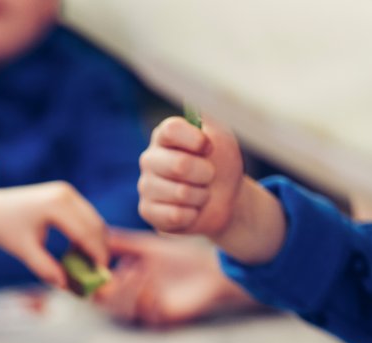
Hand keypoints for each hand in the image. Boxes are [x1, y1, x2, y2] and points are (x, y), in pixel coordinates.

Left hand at [0, 181, 108, 288]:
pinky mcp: (66, 195)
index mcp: (56, 205)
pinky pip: (85, 217)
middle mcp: (66, 194)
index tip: (101, 276)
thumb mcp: (23, 250)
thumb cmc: (4, 229)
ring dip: (95, 243)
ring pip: (94, 221)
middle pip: (95, 226)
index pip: (86, 233)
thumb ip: (44, 268)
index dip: (97, 255)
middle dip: (100, 250)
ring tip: (87, 266)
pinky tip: (77, 252)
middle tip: (97, 275)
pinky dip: (87, 235)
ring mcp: (67, 192)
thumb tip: (65, 284)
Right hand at [93, 229, 260, 326]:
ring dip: (124, 288)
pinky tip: (147, 273)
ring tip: (134, 267)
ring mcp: (146, 312)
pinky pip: (145, 311)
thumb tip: (93, 234)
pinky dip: (143, 292)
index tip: (90, 260)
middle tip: (108, 269)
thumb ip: (121, 243)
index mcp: (124, 288)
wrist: (211, 268)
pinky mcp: (163, 317)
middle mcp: (131, 303)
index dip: (88, 278)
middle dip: (103, 286)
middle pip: (103, 304)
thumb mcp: (146, 247)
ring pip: (122, 310)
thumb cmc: (180, 259)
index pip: (95, 289)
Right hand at [139, 116, 284, 264]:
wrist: (225, 199)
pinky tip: (192, 210)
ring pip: (180, 193)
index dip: (195, 141)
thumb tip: (197, 97)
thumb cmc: (221, 164)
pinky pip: (175, 216)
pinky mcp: (147, 212)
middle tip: (209, 175)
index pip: (171, 130)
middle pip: (179, 165)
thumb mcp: (221, 136)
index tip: (209, 148)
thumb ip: (209, 115)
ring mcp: (146, 186)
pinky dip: (193, 214)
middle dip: (206, 173)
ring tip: (201, 193)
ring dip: (201, 196)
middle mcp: (150, 159)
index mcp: (165, 136)